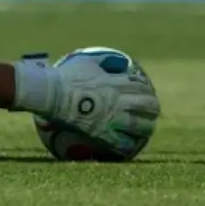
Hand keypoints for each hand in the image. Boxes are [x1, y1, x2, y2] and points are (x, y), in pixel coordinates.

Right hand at [21, 54, 161, 155]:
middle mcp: (118, 102)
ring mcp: (112, 119)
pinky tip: (131, 147)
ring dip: (147, 128)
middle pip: (147, 107)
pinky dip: (129, 146)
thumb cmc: (66, 76)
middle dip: (153, 110)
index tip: (150, 94)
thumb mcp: (85, 62)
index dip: (148, 92)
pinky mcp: (103, 134)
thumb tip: (112, 59)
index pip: (141, 88)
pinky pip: (123, 144)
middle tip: (153, 112)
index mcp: (115, 84)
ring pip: (141, 126)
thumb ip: (101, 60)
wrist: (51, 94)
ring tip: (148, 129)